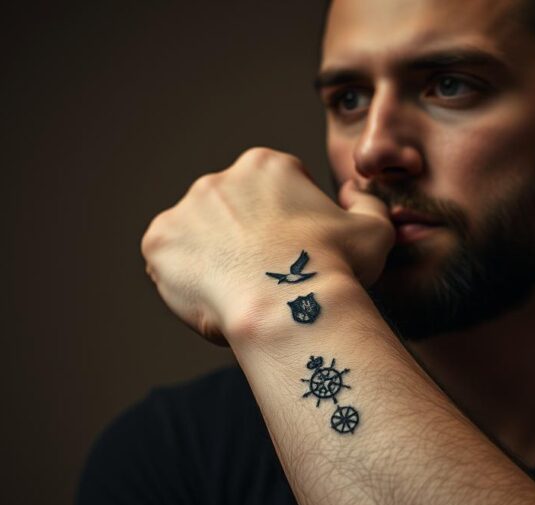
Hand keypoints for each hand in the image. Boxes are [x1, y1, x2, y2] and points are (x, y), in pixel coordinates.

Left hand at [140, 147, 394, 344]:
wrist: (288, 308)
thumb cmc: (334, 269)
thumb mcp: (374, 230)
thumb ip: (366, 203)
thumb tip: (353, 191)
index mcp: (266, 166)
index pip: (269, 192)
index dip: (283, 228)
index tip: (290, 255)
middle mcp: (220, 178)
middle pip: (228, 211)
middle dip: (242, 240)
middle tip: (262, 278)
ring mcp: (185, 209)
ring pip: (196, 236)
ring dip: (212, 258)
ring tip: (238, 293)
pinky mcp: (160, 241)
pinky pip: (167, 261)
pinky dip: (184, 279)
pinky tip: (213, 298)